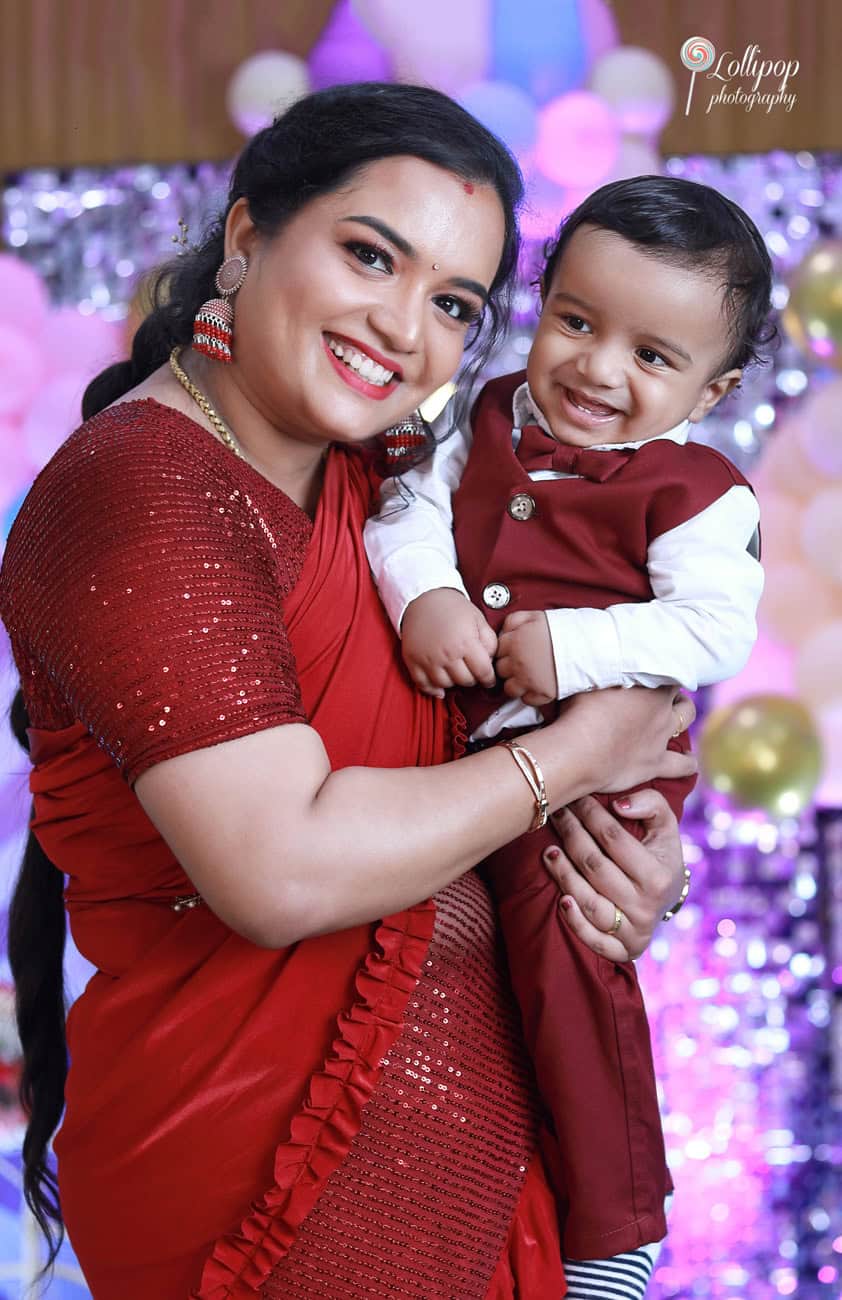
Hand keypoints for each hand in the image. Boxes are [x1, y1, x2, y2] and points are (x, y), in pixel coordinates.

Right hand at [401, 589, 496, 698]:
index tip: (489, 679)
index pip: (483, 672)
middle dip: (472, 678)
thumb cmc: (453, 608)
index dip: (490, 678)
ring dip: (453, 682)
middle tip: (472, 672)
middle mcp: (446, 654)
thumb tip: (491, 662)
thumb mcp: (478, 619)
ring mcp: (428, 659)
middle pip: (465, 681)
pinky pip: (423, 684)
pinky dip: (432, 689)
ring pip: (445, 685)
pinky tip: (440, 686)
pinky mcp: (413, 660)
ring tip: (455, 673)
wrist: (424, 597)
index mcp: (465, 643)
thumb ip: (490, 642)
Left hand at [496, 610, 556, 705]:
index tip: (516, 651)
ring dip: (517, 684)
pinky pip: (526, 700)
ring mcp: (528, 680)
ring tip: (529, 677)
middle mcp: (518, 662)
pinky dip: (531, 695)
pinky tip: (539, 685)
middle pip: (500, 670)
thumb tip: (503, 630)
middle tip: (524, 663)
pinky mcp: (541, 694)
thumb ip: (515, 620)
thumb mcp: (537, 616)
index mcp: (515, 641)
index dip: (506, 650)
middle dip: (510, 667)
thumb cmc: (565, 629)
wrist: (589, 645)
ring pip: (509, 688)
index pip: (497, 650)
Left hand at [542, 790, 684, 959]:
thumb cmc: (659, 855)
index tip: (574, 798)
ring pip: (588, 901)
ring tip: (548, 851)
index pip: (614, 839)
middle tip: (555, 814)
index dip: (590, 815)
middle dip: (571, 835)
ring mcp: (634, 931)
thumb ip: (652, 805)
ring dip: (563, 874)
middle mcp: (646, 906)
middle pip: (595, 867)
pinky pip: (593, 940)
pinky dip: (575, 922)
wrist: (667, 899)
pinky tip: (561, 899)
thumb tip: (618, 804)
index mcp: (658, 876)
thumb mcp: (665, 827)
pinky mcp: (622, 950)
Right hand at [546, 685, 696, 796]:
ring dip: (684, 716)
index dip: (663, 670)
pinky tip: (689, 760)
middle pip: (680, 695)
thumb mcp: (589, 680)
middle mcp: (661, 709)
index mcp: (649, 685)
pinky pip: (683, 765)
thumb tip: (600, 660)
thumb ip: (603, 670)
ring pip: (687, 720)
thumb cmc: (579, 712)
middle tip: (662, 695)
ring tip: (679, 717)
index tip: (652, 672)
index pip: (669, 670)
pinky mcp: (656, 763)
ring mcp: (661, 736)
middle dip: (675, 694)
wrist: (579, 752)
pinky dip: (688, 762)